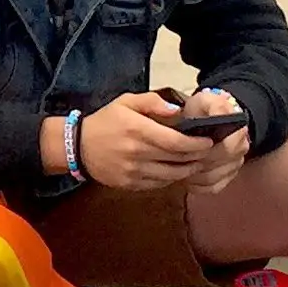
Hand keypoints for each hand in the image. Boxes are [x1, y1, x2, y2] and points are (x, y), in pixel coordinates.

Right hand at [54, 91, 224, 192]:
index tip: (208, 141)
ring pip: (170, 175)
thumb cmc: (106, 121)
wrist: (78, 146)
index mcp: (137, 129)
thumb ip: (153, 102)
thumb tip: (178, 111)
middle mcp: (136, 152)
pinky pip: (158, 184)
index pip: (176, 141)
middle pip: (177, 159)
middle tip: (208, 153)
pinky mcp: (129, 184)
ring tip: (196, 163)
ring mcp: (132, 171)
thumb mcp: (126, 101)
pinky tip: (176, 171)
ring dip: (188, 170)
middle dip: (197, 157)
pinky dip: (171, 178)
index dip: (197, 144)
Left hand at [167, 87, 251, 193]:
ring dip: (194, 175)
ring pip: (213, 179)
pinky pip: (213, 188)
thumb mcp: (205, 101)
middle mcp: (241, 148)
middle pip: (217, 166)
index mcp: (238, 129)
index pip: (226, 148)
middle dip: (196, 163)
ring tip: (180, 167)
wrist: (208, 120)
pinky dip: (198, 185)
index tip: (189, 148)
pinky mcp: (228, 176)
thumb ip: (210, 105)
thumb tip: (217, 115)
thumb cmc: (202, 111)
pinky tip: (187, 177)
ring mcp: (235, 164)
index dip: (206, 151)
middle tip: (178, 159)